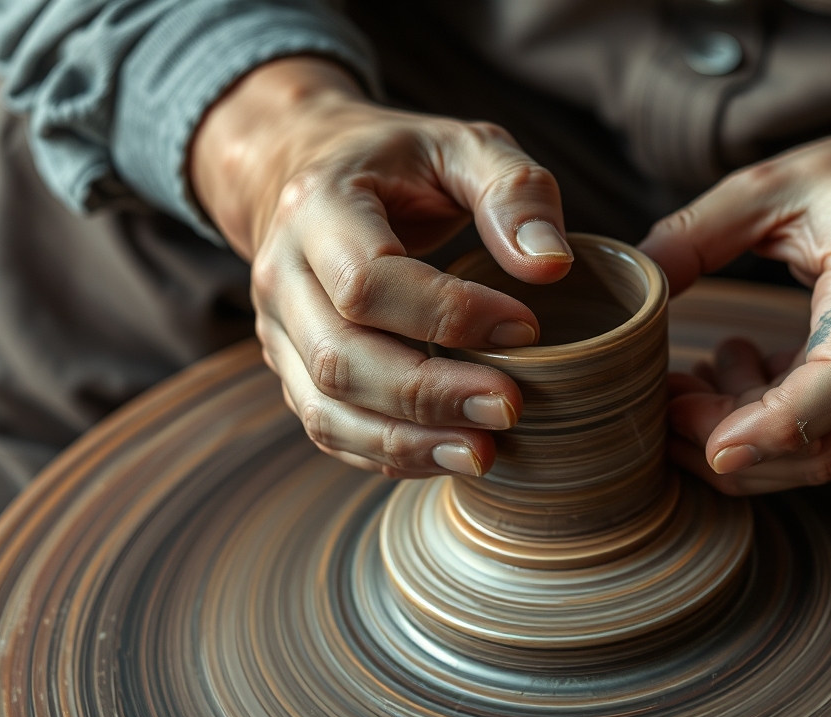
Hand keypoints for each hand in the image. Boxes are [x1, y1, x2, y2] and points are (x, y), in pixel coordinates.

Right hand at [191, 57, 574, 477]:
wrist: (314, 171)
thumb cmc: (402, 160)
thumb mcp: (463, 146)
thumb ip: (514, 193)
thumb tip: (552, 266)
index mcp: (316, 206)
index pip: (368, 281)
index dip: (448, 315)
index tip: (527, 328)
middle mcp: (280, 274)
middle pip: (340, 358)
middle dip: (428, 395)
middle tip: (509, 407)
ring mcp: (278, 330)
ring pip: (326, 408)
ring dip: (407, 442)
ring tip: (485, 453)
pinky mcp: (292, 369)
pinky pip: (329, 429)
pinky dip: (388, 454)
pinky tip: (449, 455)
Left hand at [641, 41, 830, 495]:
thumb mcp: (779, 183)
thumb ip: (699, 232)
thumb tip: (636, 277)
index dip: (764, 431)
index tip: (699, 440)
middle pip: (816, 449)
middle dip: (724, 445)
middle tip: (662, 401)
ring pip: (817, 456)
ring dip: (740, 435)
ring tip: (691, 375)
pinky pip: (827, 437)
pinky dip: (768, 422)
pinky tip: (734, 368)